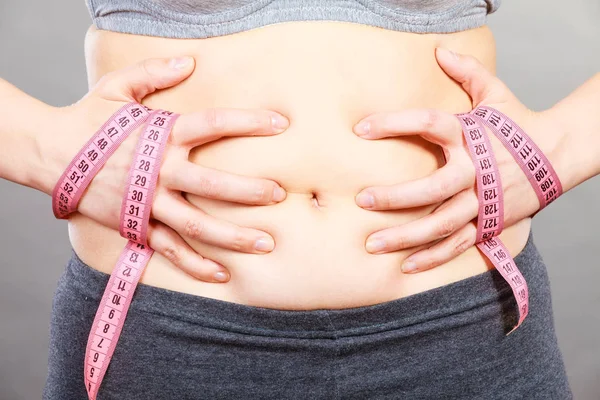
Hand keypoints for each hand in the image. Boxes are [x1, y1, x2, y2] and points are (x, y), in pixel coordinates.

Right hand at [44, 57, 288, 281]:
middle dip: (249, 190)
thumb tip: (189, 61)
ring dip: (233, 236)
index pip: (214, 124)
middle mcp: (159, 169)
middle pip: (212, 183)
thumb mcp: (119, 87)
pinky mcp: (136, 224)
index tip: (281, 124)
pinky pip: (169, 249)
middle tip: (279, 195)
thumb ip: (154, 72)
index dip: (250, 123)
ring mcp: (148, 201)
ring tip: (266, 244)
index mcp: (161, 134)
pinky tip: (222, 274)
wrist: (49, 152)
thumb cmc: (89, 119)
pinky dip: (194, 264)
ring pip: (196, 223)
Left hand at [353, 48, 560, 272]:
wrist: (558, 154)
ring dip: (406, 237)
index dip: (394, 124)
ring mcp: (483, 202)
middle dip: (395, 197)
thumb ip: (468, 72)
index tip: (361, 129)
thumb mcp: (495, 94)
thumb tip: (441, 51)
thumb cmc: (518, 123)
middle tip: (362, 199)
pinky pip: (459, 245)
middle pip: (433, 188)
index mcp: (471, 136)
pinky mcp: (489, 223)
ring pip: (442, 224)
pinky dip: (433, 258)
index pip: (428, 123)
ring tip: (372, 244)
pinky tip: (405, 266)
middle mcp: (476, 171)